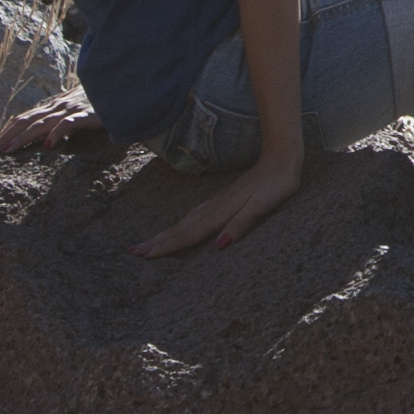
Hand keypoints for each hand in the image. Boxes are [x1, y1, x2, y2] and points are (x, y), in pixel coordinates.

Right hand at [139, 143, 305, 259]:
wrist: (281, 158)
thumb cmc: (276, 186)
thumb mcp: (262, 207)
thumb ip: (240, 225)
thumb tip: (219, 246)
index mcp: (221, 213)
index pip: (189, 234)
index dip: (166, 246)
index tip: (144, 255)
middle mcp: (214, 208)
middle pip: (180, 228)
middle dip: (156, 241)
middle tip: (132, 252)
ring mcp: (216, 202)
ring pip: (184, 222)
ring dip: (165, 234)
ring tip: (147, 243)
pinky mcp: (222, 199)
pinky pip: (194, 216)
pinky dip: (181, 225)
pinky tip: (179, 227)